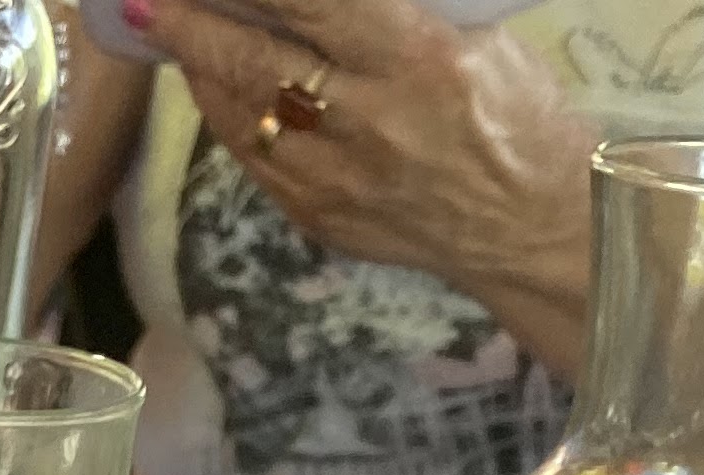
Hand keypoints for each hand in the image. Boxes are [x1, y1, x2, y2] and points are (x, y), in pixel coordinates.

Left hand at [132, 0, 598, 377]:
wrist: (530, 224)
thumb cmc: (512, 112)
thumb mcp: (470, 37)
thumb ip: (392, 14)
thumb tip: (310, 0)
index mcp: (417, 61)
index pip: (311, 3)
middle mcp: (367, 121)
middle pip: (254, 64)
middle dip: (191, 27)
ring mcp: (334, 179)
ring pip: (239, 115)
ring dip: (198, 68)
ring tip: (172, 27)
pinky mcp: (317, 217)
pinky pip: (250, 157)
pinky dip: (225, 113)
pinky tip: (211, 83)